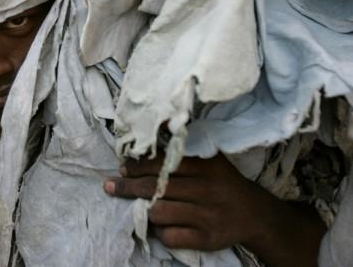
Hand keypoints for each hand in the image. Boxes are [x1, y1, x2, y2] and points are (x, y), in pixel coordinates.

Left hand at [103, 153, 325, 266]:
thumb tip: (155, 126)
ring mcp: (206, 215)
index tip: (123, 167)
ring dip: (144, 210)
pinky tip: (160, 226)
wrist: (254, 214)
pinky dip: (160, 233)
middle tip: (110, 186)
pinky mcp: (206, 238)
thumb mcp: (210, 157)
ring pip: (159, 212)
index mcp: (204, 167)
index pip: (162, 164)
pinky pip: (171, 237)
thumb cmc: (222, 182)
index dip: (137, 166)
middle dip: (127, 187)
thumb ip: (184, 146)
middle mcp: (205, 190)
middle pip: (155, 188)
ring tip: (138, 206)